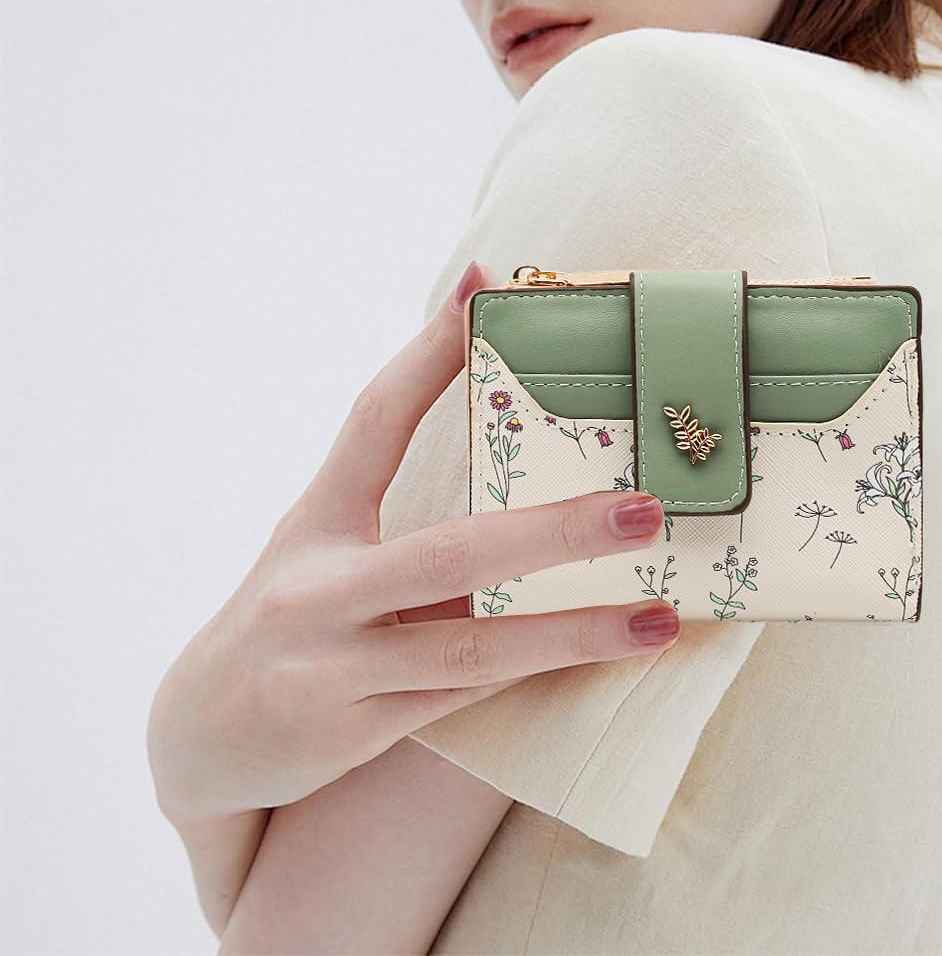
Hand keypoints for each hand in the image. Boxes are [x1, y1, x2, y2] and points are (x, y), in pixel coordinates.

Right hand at [146, 259, 679, 826]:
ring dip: (571, 631)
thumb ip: (391, 506)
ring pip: (469, 646)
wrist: (201, 735)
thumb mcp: (321, 547)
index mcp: (315, 523)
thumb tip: (494, 452)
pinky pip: (460, 697)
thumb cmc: (286, 618)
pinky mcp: (349, 733)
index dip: (428, 355)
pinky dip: (531, 671)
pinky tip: (596, 655)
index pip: (374, 421)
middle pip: (449, 552)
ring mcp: (330, 668)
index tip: (484, 288)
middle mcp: (317, 590)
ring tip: (656, 618)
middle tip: (643, 508)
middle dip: (553, 529)